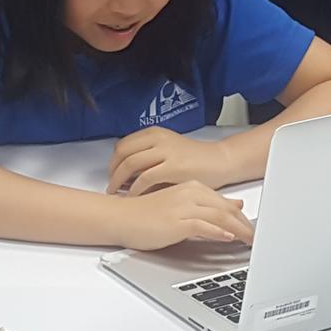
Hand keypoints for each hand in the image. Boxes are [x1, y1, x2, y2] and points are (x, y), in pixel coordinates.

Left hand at [107, 126, 232, 195]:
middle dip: (112, 171)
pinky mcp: (173, 167)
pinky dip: (135, 189)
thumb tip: (125, 174)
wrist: (219, 161)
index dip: (113, 161)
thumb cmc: (195, 160)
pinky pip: (145, 178)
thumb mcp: (168, 150)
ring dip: (119, 180)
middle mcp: (158, 139)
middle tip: (111, 186)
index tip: (111, 174)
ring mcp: (165, 152)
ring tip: (117, 193)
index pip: (123, 145)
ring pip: (130, 163)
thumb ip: (148, 157)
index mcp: (155, 133)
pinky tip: (133, 197)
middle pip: (123, 153)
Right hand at [111, 181, 253, 250]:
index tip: (252, 228)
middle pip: (226, 209)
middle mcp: (190, 194)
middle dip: (245, 225)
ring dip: (238, 230)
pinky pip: (202, 226)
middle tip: (257, 237)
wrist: (121, 217)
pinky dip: (218, 232)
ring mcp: (183, 207)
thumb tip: (231, 207)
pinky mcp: (176, 221)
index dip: (241, 217)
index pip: (224, 203)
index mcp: (191, 188)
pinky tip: (228, 238)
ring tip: (250, 241)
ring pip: (218, 217)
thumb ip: (204, 206)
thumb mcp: (179, 205)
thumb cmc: (145, 213)